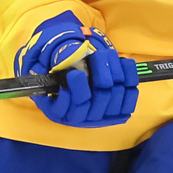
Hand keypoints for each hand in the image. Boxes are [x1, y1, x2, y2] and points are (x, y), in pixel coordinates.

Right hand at [17, 12, 138, 127]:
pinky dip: (129, 75)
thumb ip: (42, 71)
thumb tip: (42, 67)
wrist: (76, 85)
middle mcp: (82, 119)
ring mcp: (103, 116)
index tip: (75, 73)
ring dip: (113, 69)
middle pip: (99, 98)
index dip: (76, 90)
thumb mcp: (45, 75)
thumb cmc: (59, 77)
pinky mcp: (120, 111)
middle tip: (95, 54)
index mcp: (61, 112)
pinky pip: (131, 94)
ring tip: (105, 54)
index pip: (74, 107)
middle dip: (99, 72)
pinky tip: (122, 62)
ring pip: (116, 93)